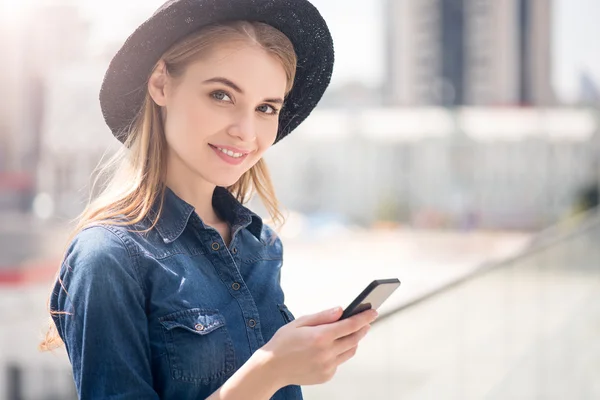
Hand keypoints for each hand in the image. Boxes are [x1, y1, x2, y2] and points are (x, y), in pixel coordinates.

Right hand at [260, 306, 377, 386]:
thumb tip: (341, 310)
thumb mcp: (300, 322)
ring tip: (350, 332)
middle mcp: (326, 353)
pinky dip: (340, 352)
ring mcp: (328, 366)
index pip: (350, 325)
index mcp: (320, 337)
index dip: (364, 317)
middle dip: (362, 328)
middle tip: (365, 321)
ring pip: (350, 351)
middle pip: (354, 338)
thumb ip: (322, 316)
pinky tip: (332, 347)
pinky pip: (340, 361)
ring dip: (353, 341)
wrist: (271, 368)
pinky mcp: (326, 375)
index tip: (373, 311)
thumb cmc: (283, 342)